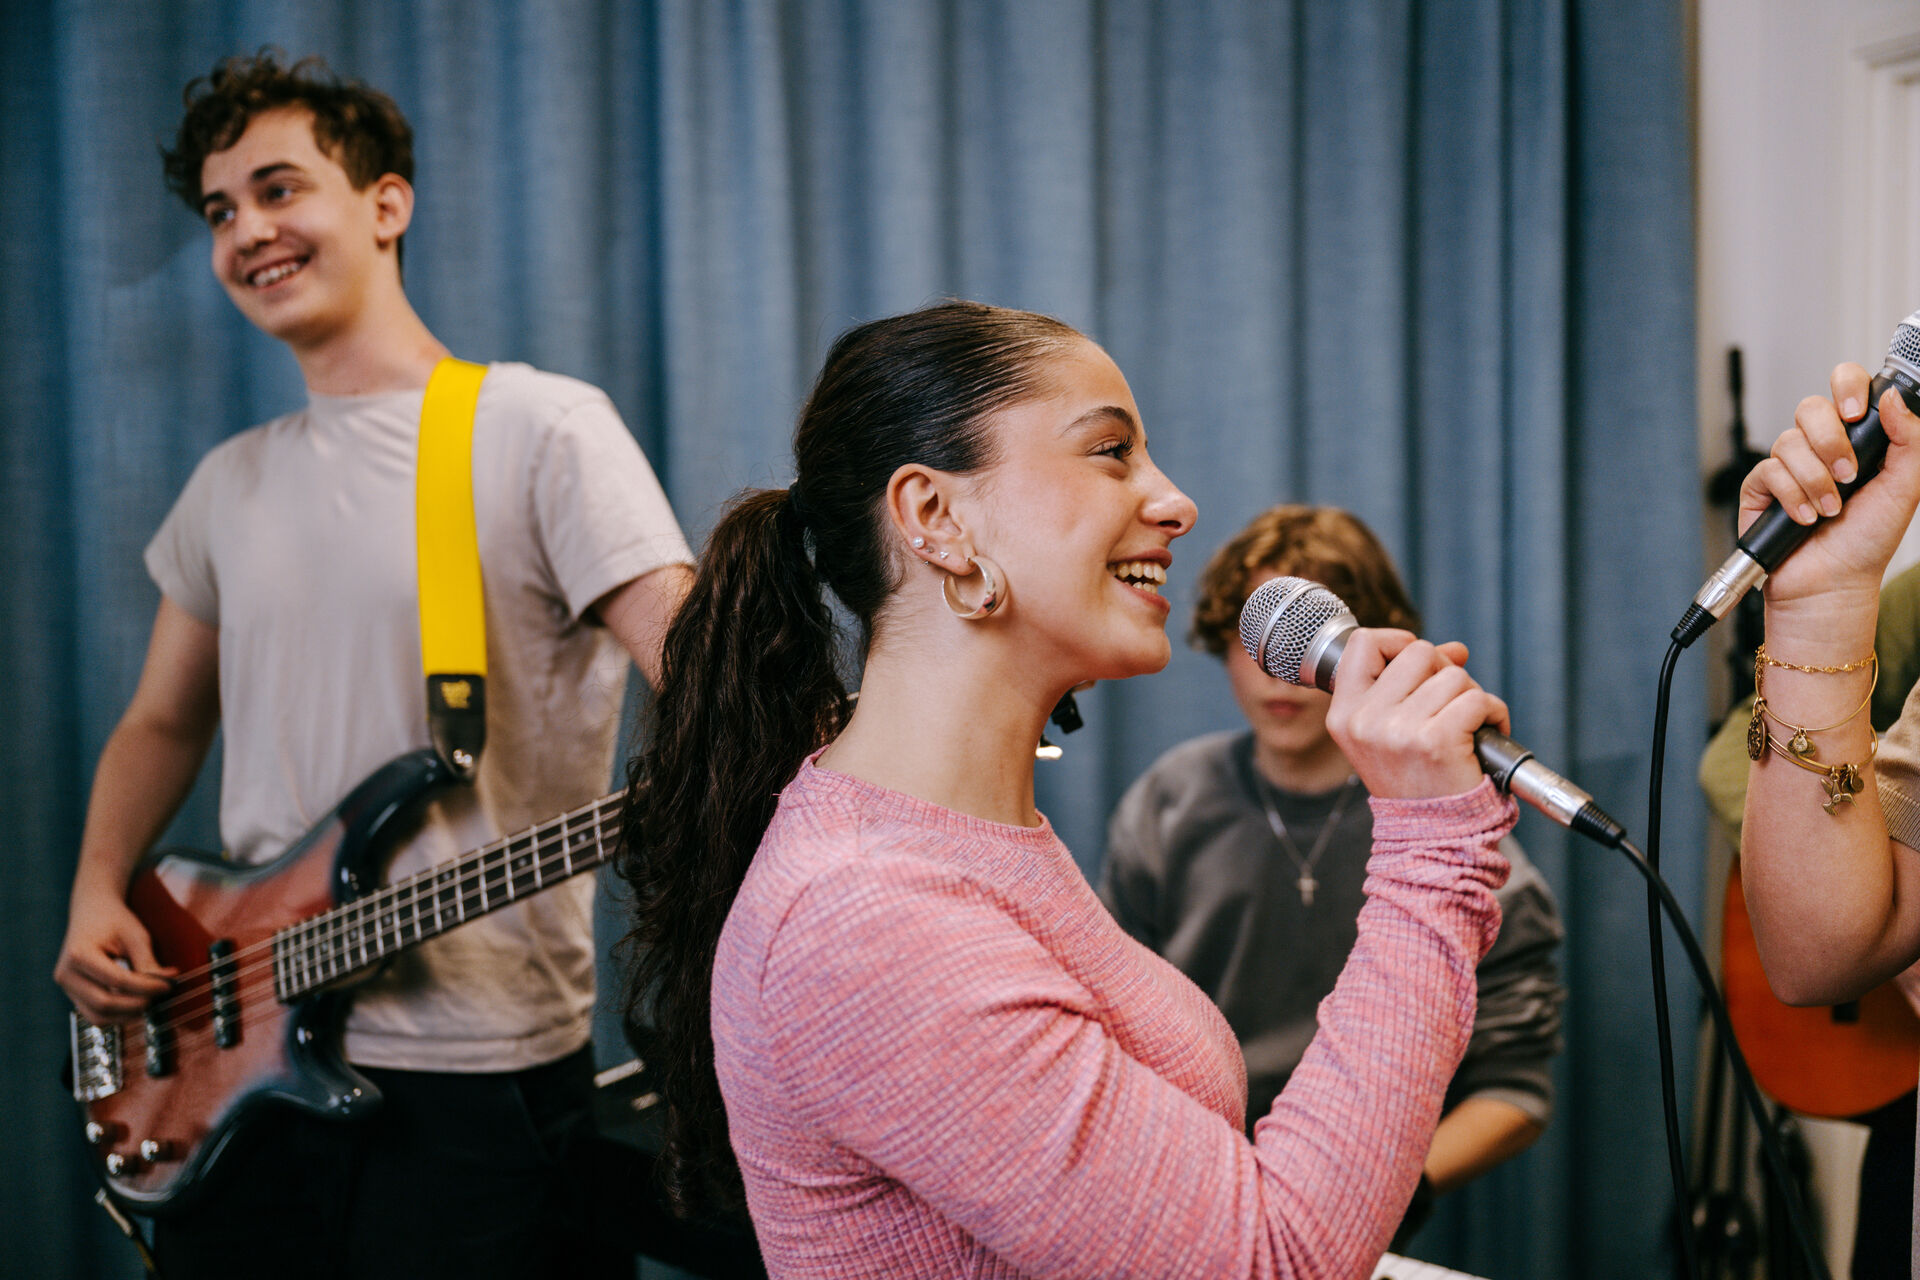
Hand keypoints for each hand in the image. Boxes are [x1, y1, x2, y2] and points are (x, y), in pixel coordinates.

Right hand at [54, 889, 174, 1024]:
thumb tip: (165, 985)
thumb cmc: (113, 920)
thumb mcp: (134, 935)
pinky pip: (95, 1014)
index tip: (168, 985)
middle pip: (104, 1004)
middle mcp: (66, 974)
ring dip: (127, 1015)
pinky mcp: (73, 994)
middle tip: (160, 995)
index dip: (146, 987)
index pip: (117, 980)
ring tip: (150, 1001)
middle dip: (137, 1004)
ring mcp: (66, 987)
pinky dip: (117, 1015)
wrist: (91, 912)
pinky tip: (136, 1003)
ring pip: (98, 1016)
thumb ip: (147, 962)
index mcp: (79, 954)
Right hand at [1325, 630, 1507, 799]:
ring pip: (1454, 675)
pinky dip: (1493, 713)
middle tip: (1449, 706)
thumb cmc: (1414, 782)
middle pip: (1419, 652)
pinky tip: (1484, 735)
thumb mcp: (1392, 730)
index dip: (1397, 642)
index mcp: (1344, 714)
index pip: (1362, 643)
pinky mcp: (1435, 741)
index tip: (1418, 665)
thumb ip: (1414, 683)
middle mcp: (1364, 720)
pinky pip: (1478, 700)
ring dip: (1472, 697)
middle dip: (1445, 672)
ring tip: (1467, 728)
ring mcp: (1397, 730)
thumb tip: (1454, 649)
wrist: (1429, 837)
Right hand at [1740, 365, 1919, 610]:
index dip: (1848, 387)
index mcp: (1855, 437)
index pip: (1846, 387)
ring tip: (1829, 510)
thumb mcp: (1906, 488)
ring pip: (1789, 442)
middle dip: (1831, 442)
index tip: (1858, 413)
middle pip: (1811, 407)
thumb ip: (1910, 439)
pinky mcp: (1760, 487)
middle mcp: (1819, 446)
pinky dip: (1792, 497)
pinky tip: (1804, 518)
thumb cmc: (1868, 540)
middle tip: (1848, 475)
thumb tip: (1891, 397)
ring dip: (1815, 481)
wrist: (1834, 582)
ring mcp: (1788, 465)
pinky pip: (1769, 471)